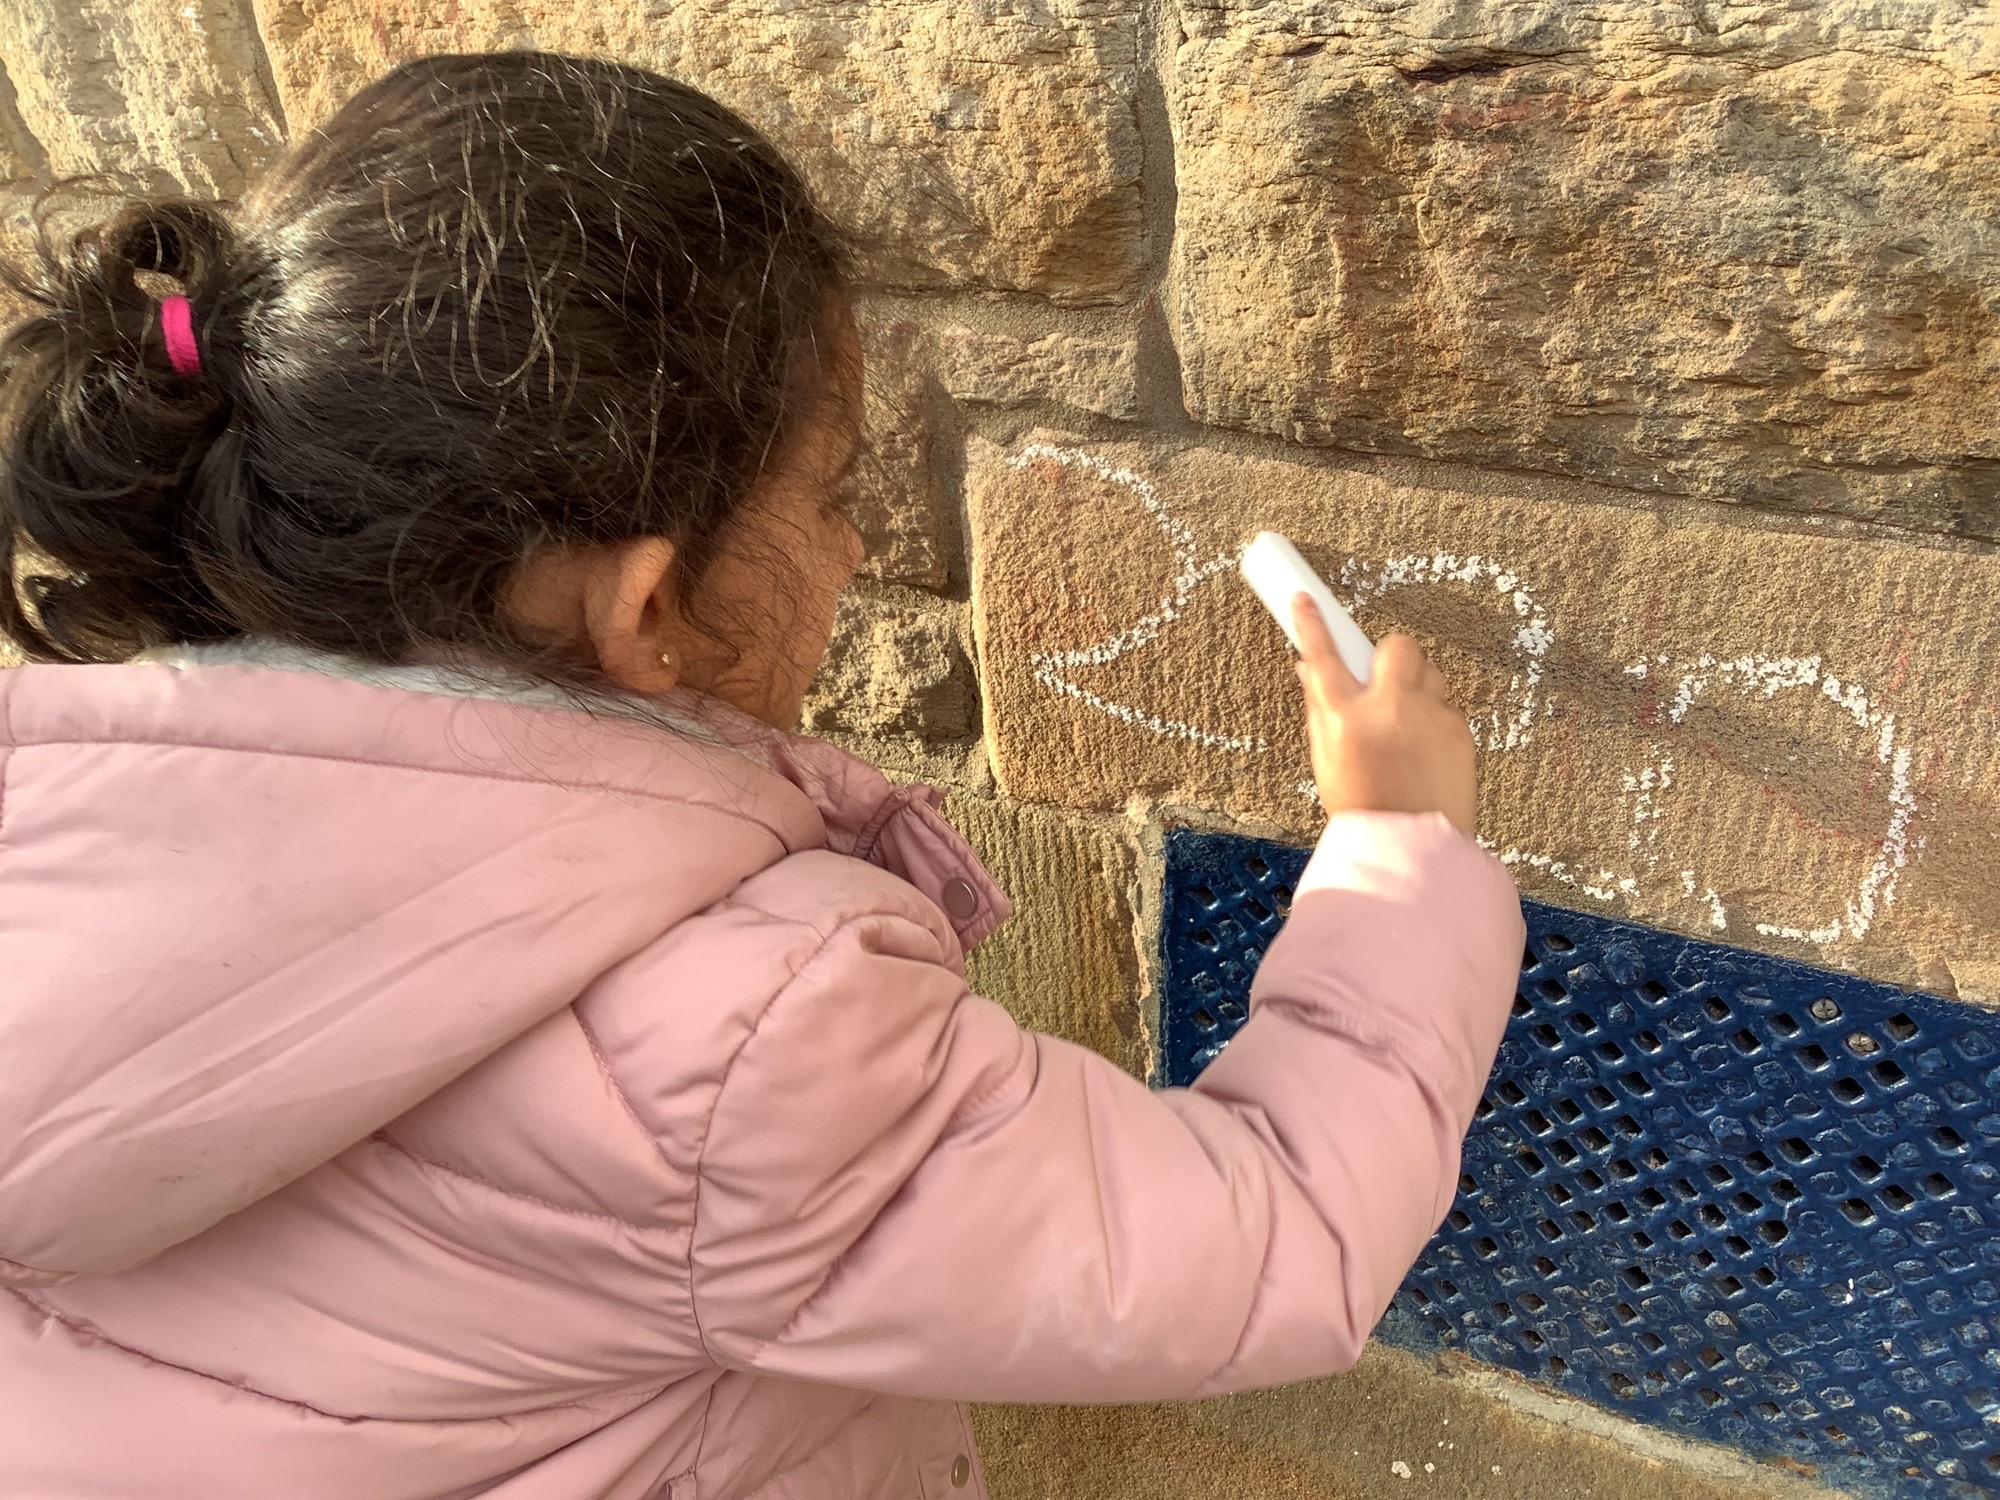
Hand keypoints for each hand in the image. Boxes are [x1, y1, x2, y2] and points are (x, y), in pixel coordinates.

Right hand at [1293, 594, 1476, 835]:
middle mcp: (1388, 709)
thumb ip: (1320, 710)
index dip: (1312, 623)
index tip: (1307, 600)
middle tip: (1383, 681)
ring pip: (1428, 674)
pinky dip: (1435, 721)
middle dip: (1389, 655)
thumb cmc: (1364, 808)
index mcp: (1344, 717)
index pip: (1322, 655)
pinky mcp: (1459, 731)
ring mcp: (1428, 717)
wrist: (1412, 848)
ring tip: (1406, 727)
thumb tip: (1311, 671)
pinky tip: (1425, 753)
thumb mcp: (1325, 760)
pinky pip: (1446, 707)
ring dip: (1416, 688)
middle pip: (1395, 646)